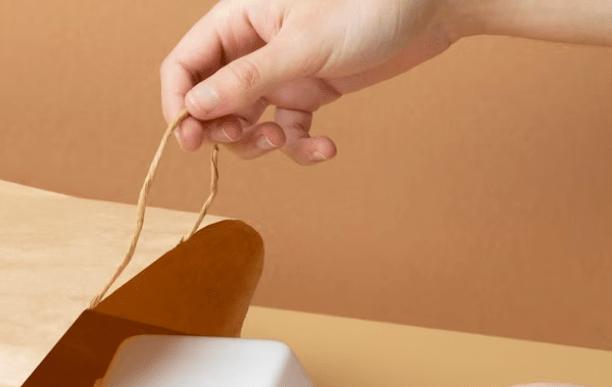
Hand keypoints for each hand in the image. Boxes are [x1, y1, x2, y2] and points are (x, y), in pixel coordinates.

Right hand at [160, 0, 461, 162]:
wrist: (433, 8)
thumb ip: (248, 78)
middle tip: (245, 141)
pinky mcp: (309, 90)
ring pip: (246, 120)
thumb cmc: (370, 7)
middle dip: (223, 129)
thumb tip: (196, 107)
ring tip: (284, 140)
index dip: (178, 102)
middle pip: (210, 100)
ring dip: (259, 142)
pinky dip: (300, 144)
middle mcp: (253, 46)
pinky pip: (287, 128)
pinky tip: (325, 147)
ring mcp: (280, 71)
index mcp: (238, 21)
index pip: (184, 65)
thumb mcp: (303, 45)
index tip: (189, 138)